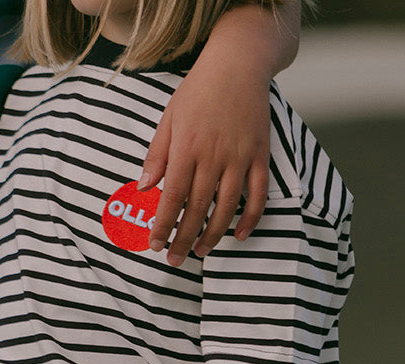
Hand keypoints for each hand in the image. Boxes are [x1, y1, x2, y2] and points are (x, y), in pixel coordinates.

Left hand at [139, 59, 271, 263]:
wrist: (239, 63)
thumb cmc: (198, 91)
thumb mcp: (169, 119)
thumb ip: (157, 155)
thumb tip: (144, 188)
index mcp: (187, 148)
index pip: (172, 197)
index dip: (163, 225)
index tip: (155, 245)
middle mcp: (214, 156)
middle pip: (197, 208)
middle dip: (184, 238)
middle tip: (174, 260)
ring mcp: (240, 157)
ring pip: (226, 207)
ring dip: (213, 234)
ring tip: (201, 252)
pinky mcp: (260, 155)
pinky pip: (258, 193)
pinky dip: (251, 217)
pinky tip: (240, 235)